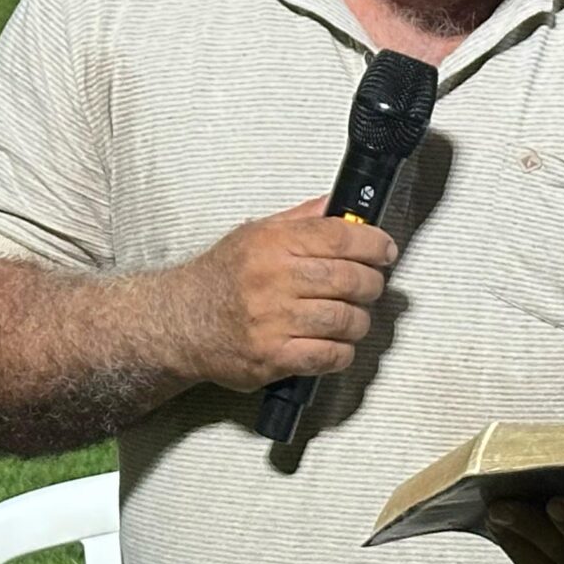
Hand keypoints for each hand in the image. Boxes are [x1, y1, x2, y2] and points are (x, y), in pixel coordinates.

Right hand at [169, 199, 396, 393]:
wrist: (178, 322)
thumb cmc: (219, 279)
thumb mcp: (254, 234)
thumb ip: (301, 220)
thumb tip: (340, 205)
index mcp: (271, 244)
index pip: (338, 237)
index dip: (373, 243)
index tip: (385, 250)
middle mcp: (272, 279)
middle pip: (348, 279)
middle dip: (372, 283)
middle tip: (372, 286)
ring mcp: (272, 320)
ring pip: (345, 319)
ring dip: (359, 320)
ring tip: (353, 317)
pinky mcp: (272, 357)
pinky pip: (328, 355)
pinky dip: (342, 351)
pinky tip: (336, 343)